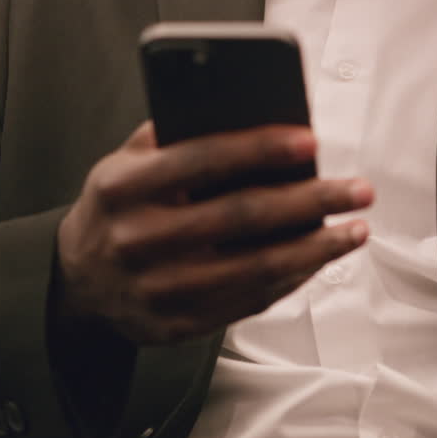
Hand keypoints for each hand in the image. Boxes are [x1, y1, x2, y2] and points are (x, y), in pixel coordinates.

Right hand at [56, 121, 371, 344]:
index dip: (260, 148)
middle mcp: (137, 239)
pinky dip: (293, 279)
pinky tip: (321, 258)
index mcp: (123, 187)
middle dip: (310, 201)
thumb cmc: (119, 206)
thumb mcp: (126, 160)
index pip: (202, 159)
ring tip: (355, 228)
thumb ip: (175, 134)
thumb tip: (250, 112)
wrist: (78, 281)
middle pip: (240, 216)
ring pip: (253, 268)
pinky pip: (248, 302)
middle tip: (357, 189)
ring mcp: (157, 289)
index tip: (311, 141)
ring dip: (316, 249)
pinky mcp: (176, 325)